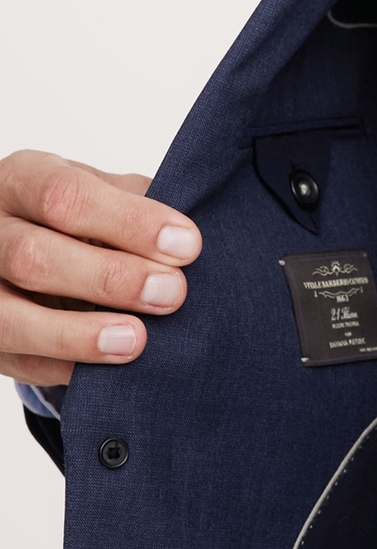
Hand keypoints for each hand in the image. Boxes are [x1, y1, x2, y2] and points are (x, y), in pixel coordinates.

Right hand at [0, 150, 200, 385]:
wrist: (27, 243)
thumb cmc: (77, 214)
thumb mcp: (102, 191)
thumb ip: (137, 204)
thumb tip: (187, 239)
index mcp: (22, 180)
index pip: (65, 196)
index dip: (129, 222)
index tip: (186, 244)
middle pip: (33, 256)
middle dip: (109, 279)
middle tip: (172, 293)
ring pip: (10, 317)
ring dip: (78, 333)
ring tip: (137, 340)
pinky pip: (18, 360)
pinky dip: (65, 366)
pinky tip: (110, 368)